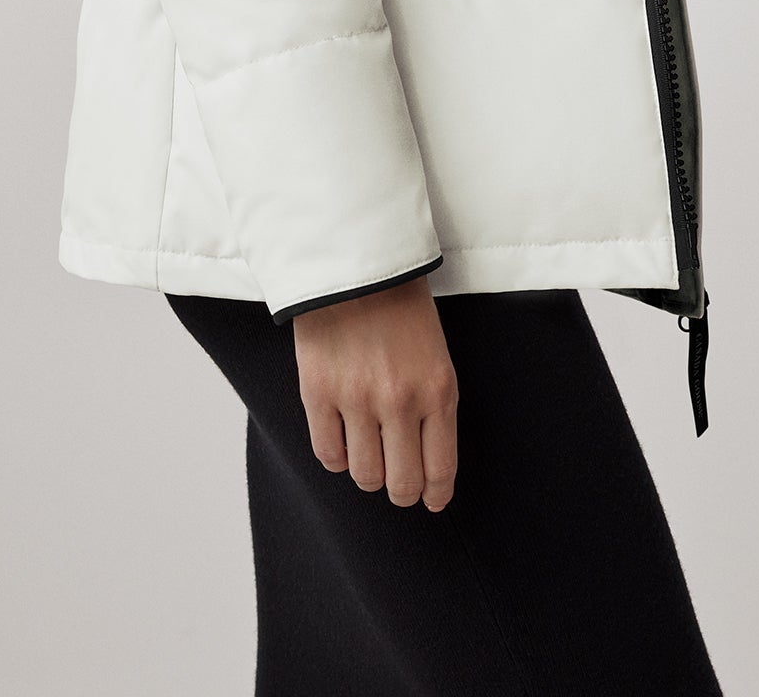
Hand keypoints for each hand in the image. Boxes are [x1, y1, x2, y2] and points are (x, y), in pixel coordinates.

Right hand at [292, 276, 457, 509]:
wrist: (354, 259)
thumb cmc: (400, 303)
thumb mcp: (435, 353)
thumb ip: (432, 404)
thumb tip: (426, 460)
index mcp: (439, 390)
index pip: (440, 469)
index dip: (435, 494)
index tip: (431, 500)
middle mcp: (400, 401)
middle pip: (402, 483)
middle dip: (402, 490)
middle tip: (396, 482)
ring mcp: (357, 399)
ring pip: (364, 475)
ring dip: (367, 473)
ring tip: (367, 453)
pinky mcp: (318, 392)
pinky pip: (328, 454)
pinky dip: (336, 456)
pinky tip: (342, 438)